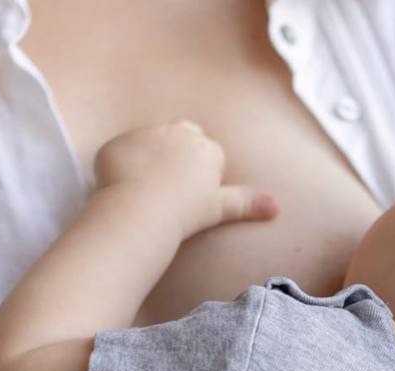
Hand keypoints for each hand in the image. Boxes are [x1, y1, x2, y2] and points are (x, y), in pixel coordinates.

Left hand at [94, 120, 277, 237]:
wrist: (142, 211)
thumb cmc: (186, 212)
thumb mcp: (221, 208)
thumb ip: (248, 203)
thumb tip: (277, 207)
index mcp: (206, 147)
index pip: (208, 153)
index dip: (201, 174)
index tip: (193, 195)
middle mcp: (178, 133)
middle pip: (182, 135)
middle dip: (179, 153)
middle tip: (171, 186)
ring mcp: (145, 135)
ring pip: (150, 142)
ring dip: (149, 157)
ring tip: (145, 189)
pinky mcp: (117, 143)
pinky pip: (120, 152)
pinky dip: (121, 165)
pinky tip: (122, 188)